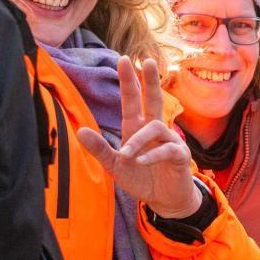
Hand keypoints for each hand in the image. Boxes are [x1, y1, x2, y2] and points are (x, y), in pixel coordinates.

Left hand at [75, 56, 202, 218]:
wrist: (164, 201)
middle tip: (148, 59)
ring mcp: (169, 141)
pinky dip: (152, 155)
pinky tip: (140, 161)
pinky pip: (168, 149)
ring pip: (156, 128)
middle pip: (154, 100)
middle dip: (150, 81)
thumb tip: (80, 130)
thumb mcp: (115, 166)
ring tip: (126, 154)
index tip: (124, 59)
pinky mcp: (180, 156)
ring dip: (139, 140)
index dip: (128, 81)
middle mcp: (153, 130)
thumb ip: (99, 149)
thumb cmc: (141, 179)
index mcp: (136, 128)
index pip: (132, 100)